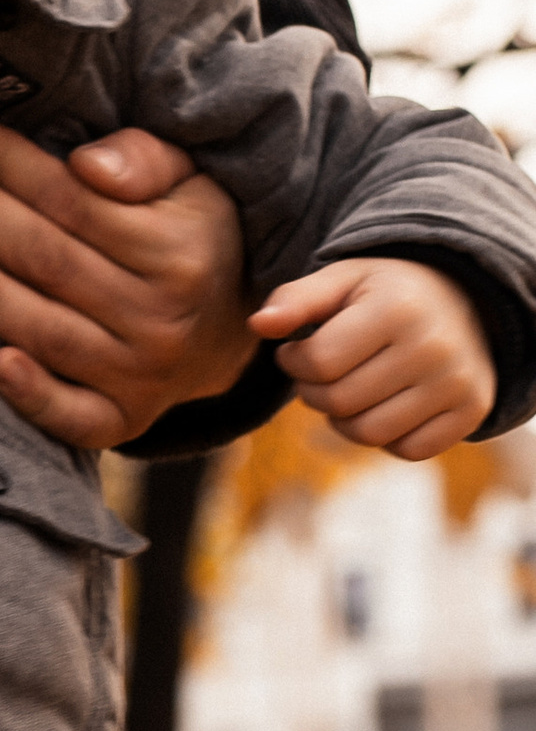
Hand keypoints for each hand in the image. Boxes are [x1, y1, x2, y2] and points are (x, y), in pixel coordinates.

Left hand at [0, 119, 256, 451]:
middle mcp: (162, 317)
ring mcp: (142, 375)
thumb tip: (88, 164)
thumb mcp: (191, 182)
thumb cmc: (191, 237)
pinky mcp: (122, 420)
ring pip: (47, 330)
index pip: (72, 202)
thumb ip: (144, 159)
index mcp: (179, 251)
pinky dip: (33, 396)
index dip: (7, 164)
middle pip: (48, 259)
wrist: (229, 336)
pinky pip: (74, 417)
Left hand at [252, 256, 494, 457]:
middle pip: (339, 402)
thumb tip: (258, 324)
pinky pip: (409, 450)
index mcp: (396, 308)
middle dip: (313, 392)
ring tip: (347, 391)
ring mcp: (458, 382)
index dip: (292, 362)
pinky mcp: (473, 410)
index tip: (296, 352)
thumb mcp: (343, 280)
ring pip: (370, 434)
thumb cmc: (388, 293)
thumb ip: (296, 299)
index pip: (318, 362)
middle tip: (320, 374)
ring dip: (343, 420)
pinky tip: (383, 406)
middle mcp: (433, 347)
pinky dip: (387, 438)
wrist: (468, 300)